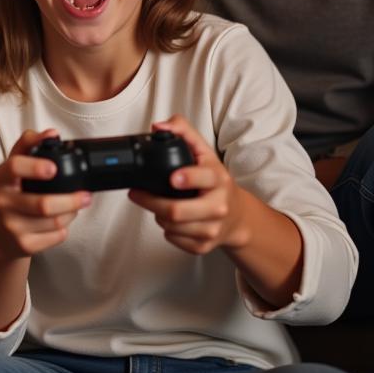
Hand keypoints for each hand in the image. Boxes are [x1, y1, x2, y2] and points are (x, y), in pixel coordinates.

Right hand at [0, 128, 90, 260]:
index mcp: (0, 177)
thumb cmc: (11, 194)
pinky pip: (55, 237)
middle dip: (70, 200)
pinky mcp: (22, 245)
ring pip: (54, 222)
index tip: (54, 168)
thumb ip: (28, 145)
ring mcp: (11, 226)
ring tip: (74, 207)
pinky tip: (61, 223)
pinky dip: (64, 229)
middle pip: (42, 204)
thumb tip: (52, 132)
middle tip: (86, 196)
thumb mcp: (12, 168)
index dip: (35, 167)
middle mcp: (2, 202)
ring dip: (71, 214)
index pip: (14, 167)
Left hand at [128, 115, 248, 255]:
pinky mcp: (205, 246)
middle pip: (177, 211)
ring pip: (172, 227)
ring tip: (156, 205)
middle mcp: (218, 206)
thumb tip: (158, 127)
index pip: (204, 178)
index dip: (187, 178)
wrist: (237, 215)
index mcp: (218, 179)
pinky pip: (174, 240)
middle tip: (136, 193)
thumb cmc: (215, 181)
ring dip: (157, 215)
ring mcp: (213, 228)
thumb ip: (183, 131)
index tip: (172, 178)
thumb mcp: (204, 152)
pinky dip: (166, 230)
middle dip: (151, 202)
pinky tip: (169, 220)